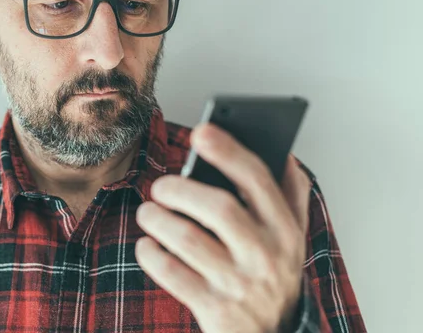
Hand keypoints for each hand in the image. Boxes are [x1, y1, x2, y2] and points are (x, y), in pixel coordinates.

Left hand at [135, 123, 311, 332]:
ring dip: (159, 219)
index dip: (228, 150)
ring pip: (189, 239)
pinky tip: (148, 245)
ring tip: (148, 212)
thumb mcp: (294, 237)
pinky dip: (152, 254)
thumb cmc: (274, 276)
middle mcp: (265, 255)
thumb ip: (292, 196)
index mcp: (284, 229)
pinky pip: (172, 274)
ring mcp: (239, 284)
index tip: (201, 132)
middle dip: (180, 189)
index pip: (257, 178)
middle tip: (160, 186)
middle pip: (219, 207)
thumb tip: (286, 153)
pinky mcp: (214, 309)